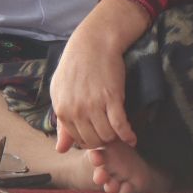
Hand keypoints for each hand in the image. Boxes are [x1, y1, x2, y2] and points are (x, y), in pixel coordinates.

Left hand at [50, 24, 136, 152]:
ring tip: (118, 133)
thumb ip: (61, 122)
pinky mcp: (112, 98)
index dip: (87, 140)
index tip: (95, 137)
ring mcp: (94, 104)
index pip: (75, 139)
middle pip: (92, 140)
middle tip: (108, 136)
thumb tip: (60, 149)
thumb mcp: (60, 92)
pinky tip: (132, 138)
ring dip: (114, 138)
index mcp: (61, 108)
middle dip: (101, 142)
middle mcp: (76, 109)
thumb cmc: (75, 66)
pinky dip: (128, 135)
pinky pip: (121, 126)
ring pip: (107, 136)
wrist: (93, 43)